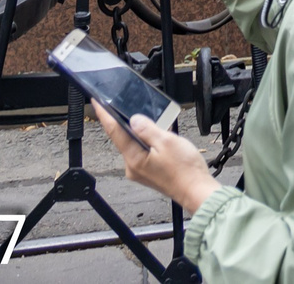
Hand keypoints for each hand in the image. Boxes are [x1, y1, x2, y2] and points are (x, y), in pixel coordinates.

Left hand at [93, 106, 220, 213]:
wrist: (197, 191)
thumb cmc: (185, 170)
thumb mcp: (167, 142)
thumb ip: (148, 129)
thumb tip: (134, 120)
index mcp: (134, 158)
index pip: (114, 132)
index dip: (105, 115)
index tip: (97, 102)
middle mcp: (133, 167)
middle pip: (125, 138)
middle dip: (129, 123)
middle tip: (136, 108)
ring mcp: (140, 171)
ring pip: (136, 145)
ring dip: (144, 134)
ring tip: (159, 126)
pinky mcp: (149, 173)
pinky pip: (144, 152)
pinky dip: (150, 143)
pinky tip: (163, 139)